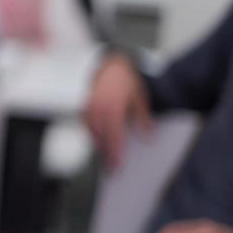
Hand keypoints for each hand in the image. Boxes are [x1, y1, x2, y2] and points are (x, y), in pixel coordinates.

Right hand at [83, 54, 152, 170]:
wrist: (111, 64)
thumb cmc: (127, 81)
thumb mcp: (140, 98)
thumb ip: (143, 117)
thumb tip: (149, 135)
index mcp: (114, 107)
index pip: (114, 135)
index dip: (116, 152)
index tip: (117, 165)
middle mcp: (99, 108)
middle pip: (102, 137)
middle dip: (107, 154)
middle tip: (112, 168)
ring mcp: (89, 106)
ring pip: (92, 132)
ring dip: (99, 145)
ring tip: (106, 156)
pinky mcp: (84, 105)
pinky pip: (87, 125)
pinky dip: (92, 134)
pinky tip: (99, 140)